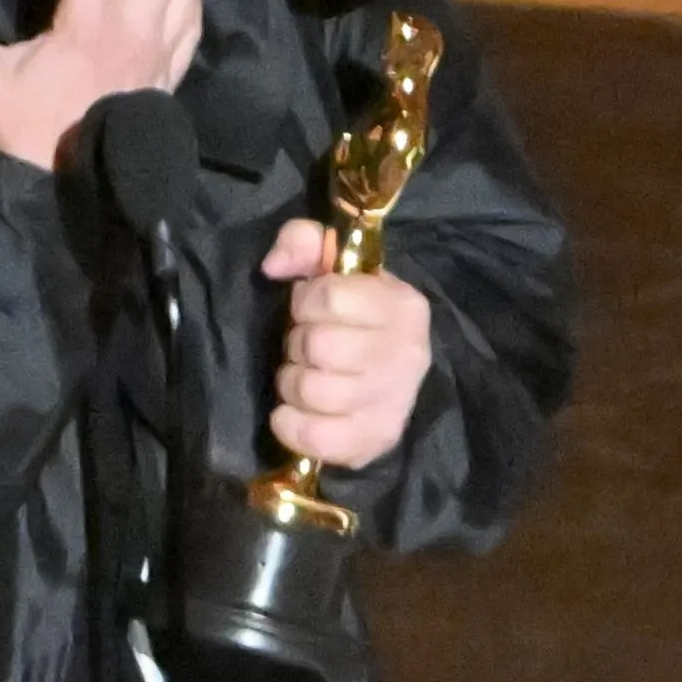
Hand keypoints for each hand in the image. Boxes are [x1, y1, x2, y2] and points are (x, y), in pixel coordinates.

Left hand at [261, 224, 433, 472]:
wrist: (386, 375)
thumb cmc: (352, 319)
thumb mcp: (332, 268)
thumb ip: (303, 242)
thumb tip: (273, 266)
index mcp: (402, 304)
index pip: (328, 295)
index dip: (305, 301)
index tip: (311, 309)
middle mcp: (408, 353)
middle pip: (319, 345)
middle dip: (298, 344)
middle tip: (308, 348)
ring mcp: (395, 401)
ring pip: (313, 390)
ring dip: (292, 383)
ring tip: (304, 377)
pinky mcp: (376, 439)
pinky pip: (317, 438)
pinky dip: (292, 426)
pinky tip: (292, 414)